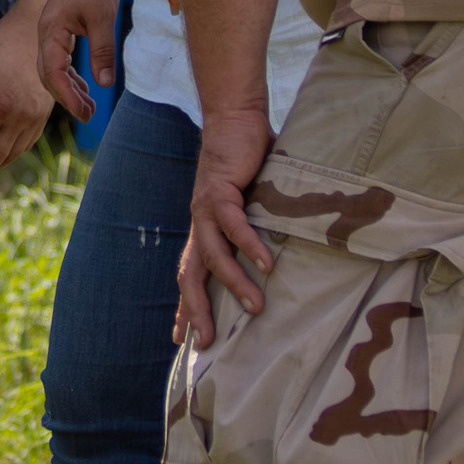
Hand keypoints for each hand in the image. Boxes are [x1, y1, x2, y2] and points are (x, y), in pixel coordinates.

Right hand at [37, 0, 124, 120]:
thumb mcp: (103, 18)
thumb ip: (103, 51)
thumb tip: (105, 84)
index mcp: (51, 32)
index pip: (53, 73)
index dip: (67, 96)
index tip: (84, 113)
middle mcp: (46, 35)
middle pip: (48, 76)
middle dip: (66, 98)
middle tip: (88, 116)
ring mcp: (50, 34)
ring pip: (53, 70)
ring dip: (69, 89)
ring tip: (89, 108)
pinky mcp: (58, 31)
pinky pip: (60, 60)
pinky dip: (70, 76)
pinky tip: (86, 87)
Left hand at [172, 110, 276, 348]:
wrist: (235, 119)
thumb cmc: (246, 162)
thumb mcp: (250, 204)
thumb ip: (258, 227)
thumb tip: (281, 255)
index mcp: (204, 229)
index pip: (189, 275)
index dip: (184, 308)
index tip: (182, 340)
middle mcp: (200, 223)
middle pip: (190, 276)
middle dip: (196, 312)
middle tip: (207, 344)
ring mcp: (207, 208)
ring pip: (213, 257)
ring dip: (234, 284)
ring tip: (256, 308)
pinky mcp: (221, 190)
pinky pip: (233, 225)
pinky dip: (248, 245)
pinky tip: (265, 265)